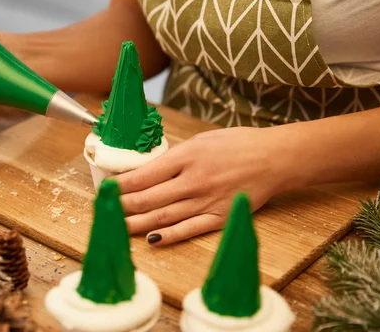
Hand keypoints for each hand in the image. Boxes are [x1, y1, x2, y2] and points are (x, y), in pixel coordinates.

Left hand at [116, 127, 291, 245]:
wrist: (274, 159)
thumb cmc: (238, 144)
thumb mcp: (201, 140)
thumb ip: (175, 157)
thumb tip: (148, 170)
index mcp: (187, 156)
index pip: (144, 175)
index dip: (121, 185)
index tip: (106, 189)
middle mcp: (193, 180)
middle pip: (148, 198)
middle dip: (122, 206)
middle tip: (105, 210)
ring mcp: (206, 201)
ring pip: (163, 217)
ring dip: (136, 223)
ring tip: (118, 226)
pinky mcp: (219, 217)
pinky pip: (188, 230)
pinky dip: (168, 236)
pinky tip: (151, 239)